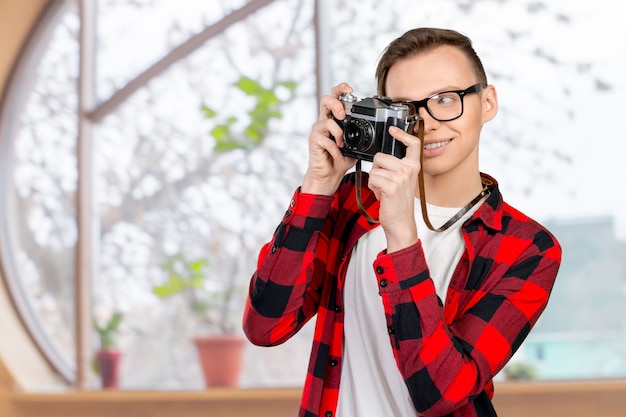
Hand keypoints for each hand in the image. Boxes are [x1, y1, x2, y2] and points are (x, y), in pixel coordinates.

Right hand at [301, 83, 356, 195]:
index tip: (350, 89)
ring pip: (328, 121)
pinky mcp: (313, 139)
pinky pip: (326, 139)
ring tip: (342, 145)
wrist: (330, 174)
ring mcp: (318, 129)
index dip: (341, 89)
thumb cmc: (341, 158)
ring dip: (339, 134)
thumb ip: (361, 134)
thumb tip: (376, 128)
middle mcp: (325, 120)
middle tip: (343, 115)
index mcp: (335, 118)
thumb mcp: (356, 144)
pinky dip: (335, 149)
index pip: (336, 97)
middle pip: (326, 99)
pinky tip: (338, 155)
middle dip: (336, 104)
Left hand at [367, 125, 421, 251]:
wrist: (401, 221)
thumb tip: (382, 156)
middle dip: (377, 169)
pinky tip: (381, 194)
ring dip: (374, 180)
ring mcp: (401, 177)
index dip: (402, 134)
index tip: (392, 129)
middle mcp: (409, 169)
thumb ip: (397, 166)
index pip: (413, 143)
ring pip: (374, 168)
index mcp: (413, 166)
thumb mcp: (402, 180)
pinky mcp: (391, 185)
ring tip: (384, 189)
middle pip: (381, 156)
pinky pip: (372, 178)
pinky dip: (373, 187)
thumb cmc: (399, 202)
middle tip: (385, 182)